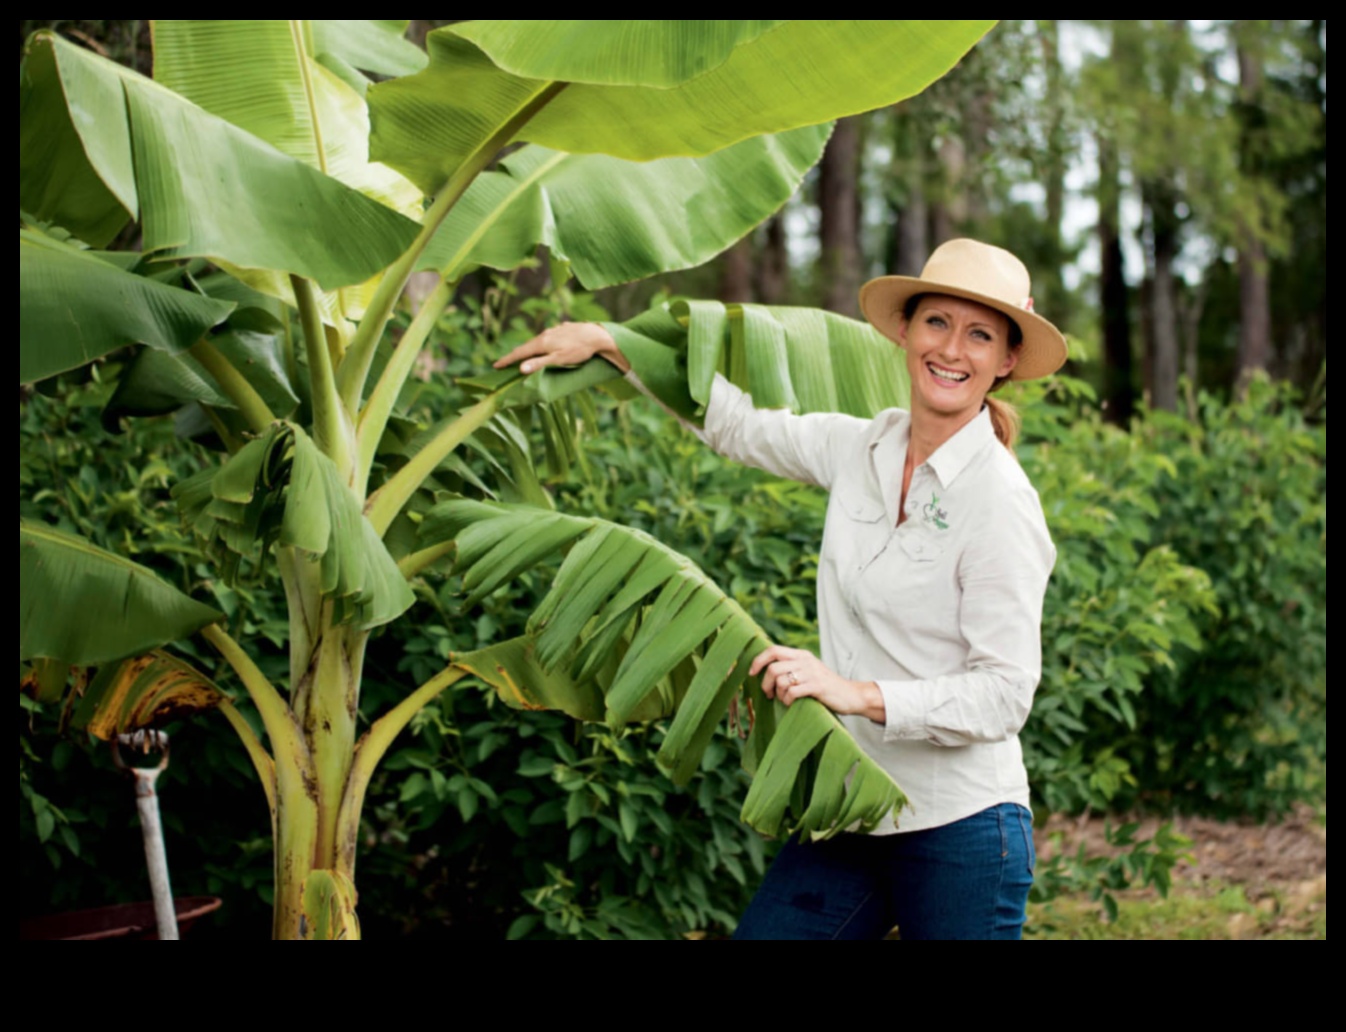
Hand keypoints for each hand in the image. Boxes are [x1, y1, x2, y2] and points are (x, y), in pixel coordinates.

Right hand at [493, 321, 629, 374]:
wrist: (597, 335)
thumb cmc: (579, 350)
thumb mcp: (558, 360)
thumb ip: (539, 364)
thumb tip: (520, 369)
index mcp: (541, 342)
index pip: (519, 352)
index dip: (507, 360)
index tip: (496, 365)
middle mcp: (545, 334)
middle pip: (527, 346)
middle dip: (516, 354)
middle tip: (506, 362)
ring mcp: (554, 330)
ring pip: (539, 341)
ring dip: (530, 349)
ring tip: (526, 356)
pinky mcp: (563, 329)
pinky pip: (549, 337)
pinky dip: (543, 344)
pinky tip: (548, 345)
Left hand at [749, 645, 885, 722]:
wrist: (851, 695)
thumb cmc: (825, 687)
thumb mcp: (808, 671)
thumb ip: (792, 667)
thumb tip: (766, 672)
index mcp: (801, 655)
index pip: (773, 650)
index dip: (758, 661)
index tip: (751, 673)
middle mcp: (805, 661)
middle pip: (773, 667)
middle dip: (765, 683)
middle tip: (768, 694)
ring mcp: (811, 673)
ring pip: (781, 680)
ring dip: (778, 694)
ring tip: (784, 699)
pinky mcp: (817, 686)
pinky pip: (792, 692)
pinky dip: (787, 700)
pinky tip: (791, 703)